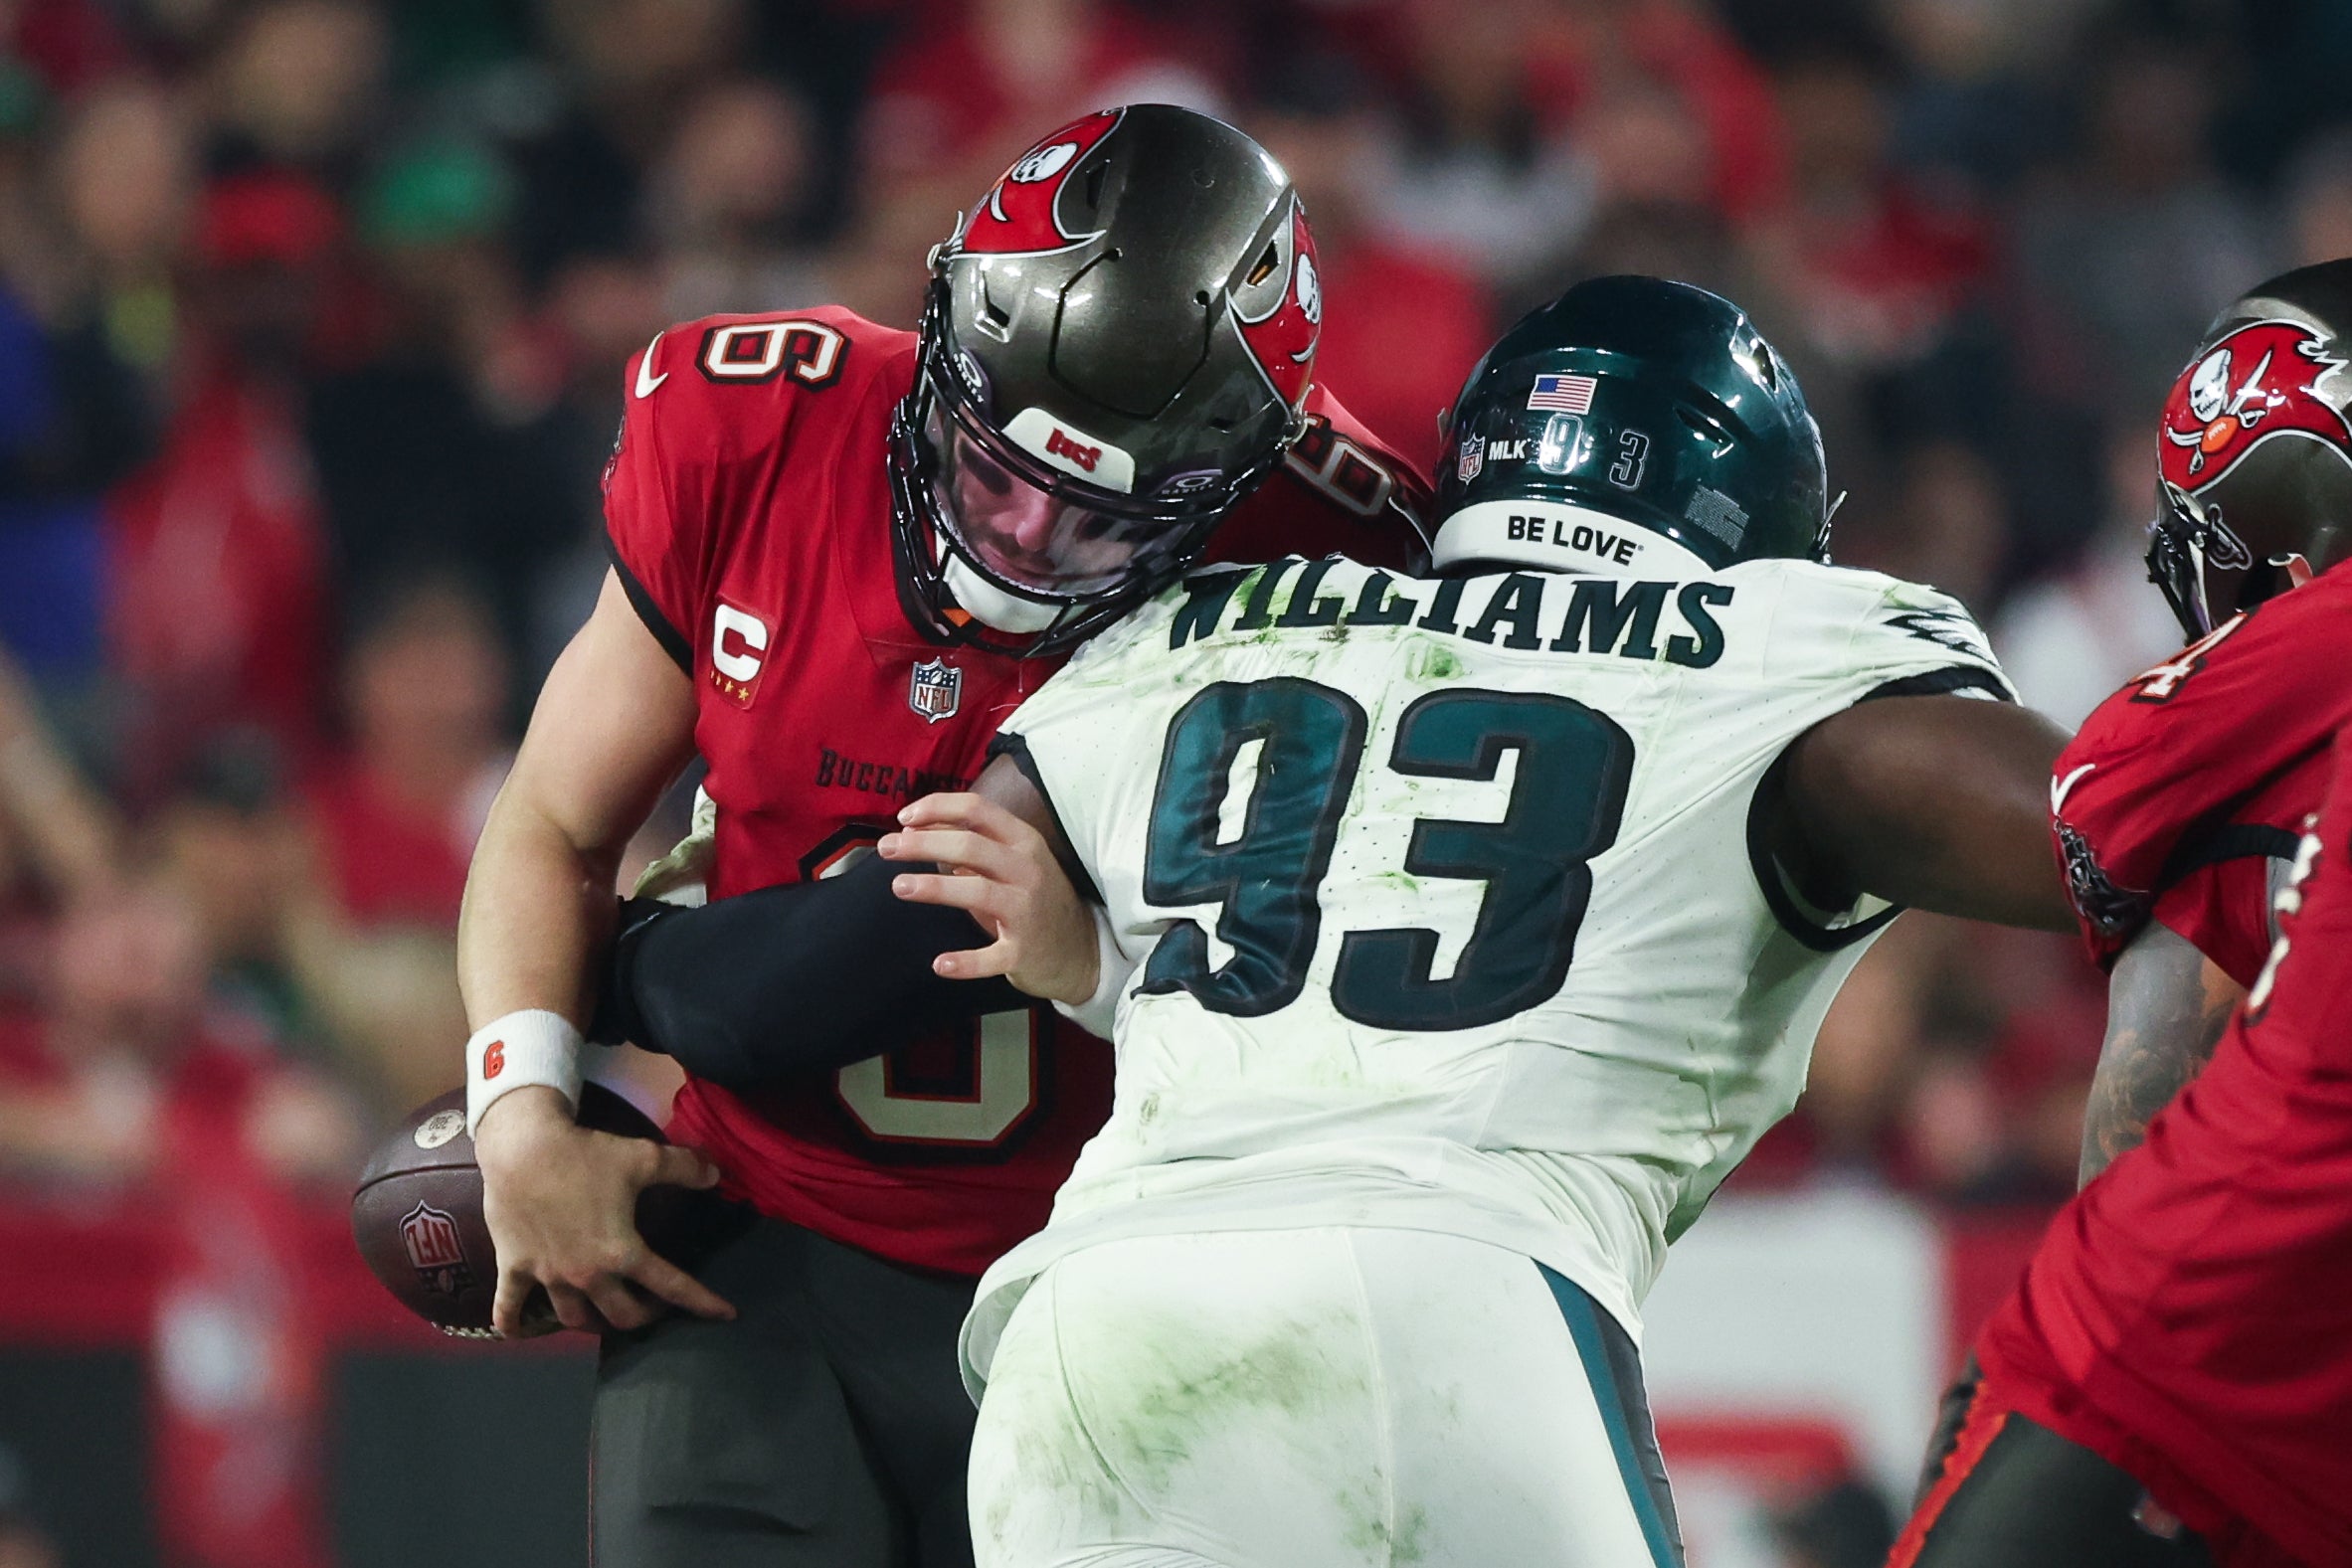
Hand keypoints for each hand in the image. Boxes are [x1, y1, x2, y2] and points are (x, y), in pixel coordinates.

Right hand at [474, 1086, 734, 1337]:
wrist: (522, 1148)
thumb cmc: (585, 1154)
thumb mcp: (644, 1157)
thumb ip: (683, 1168)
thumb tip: (716, 1175)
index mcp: (622, 1253)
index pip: (672, 1286)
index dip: (702, 1302)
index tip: (726, 1314)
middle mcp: (587, 1274)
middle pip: (622, 1317)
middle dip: (644, 1316)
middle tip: (652, 1304)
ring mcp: (548, 1276)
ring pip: (574, 1319)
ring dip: (591, 1321)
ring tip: (600, 1312)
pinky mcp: (514, 1268)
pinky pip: (508, 1308)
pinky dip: (512, 1324)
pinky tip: (515, 1332)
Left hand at [880, 792, 1098, 1003]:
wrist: (1082, 951)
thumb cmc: (1037, 899)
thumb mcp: (1014, 862)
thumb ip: (972, 843)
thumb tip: (919, 826)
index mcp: (1024, 842)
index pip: (978, 810)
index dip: (937, 808)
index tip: (905, 817)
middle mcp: (1028, 871)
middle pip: (970, 845)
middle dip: (922, 843)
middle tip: (886, 848)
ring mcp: (1028, 911)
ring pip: (978, 890)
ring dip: (935, 887)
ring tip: (899, 885)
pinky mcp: (1024, 952)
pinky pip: (991, 956)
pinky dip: (965, 962)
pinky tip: (939, 964)